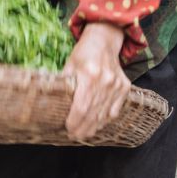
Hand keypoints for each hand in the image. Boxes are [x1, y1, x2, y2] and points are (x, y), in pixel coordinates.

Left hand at [62, 22, 129, 140]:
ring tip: (84, 134)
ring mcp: (117, 86)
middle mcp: (105, 82)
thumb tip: (52, 102)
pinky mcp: (125, 87)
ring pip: (105, 114)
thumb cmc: (83, 53)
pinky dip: (106, 119)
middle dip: (83, 128)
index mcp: (89, 75)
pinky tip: (97, 125)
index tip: (68, 129)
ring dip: (94, 127)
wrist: (104, 41)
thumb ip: (64, 83)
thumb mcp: (69, 64)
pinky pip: (115, 110)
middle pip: (93, 114)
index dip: (75, 121)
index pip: (82, 106)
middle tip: (74, 136)